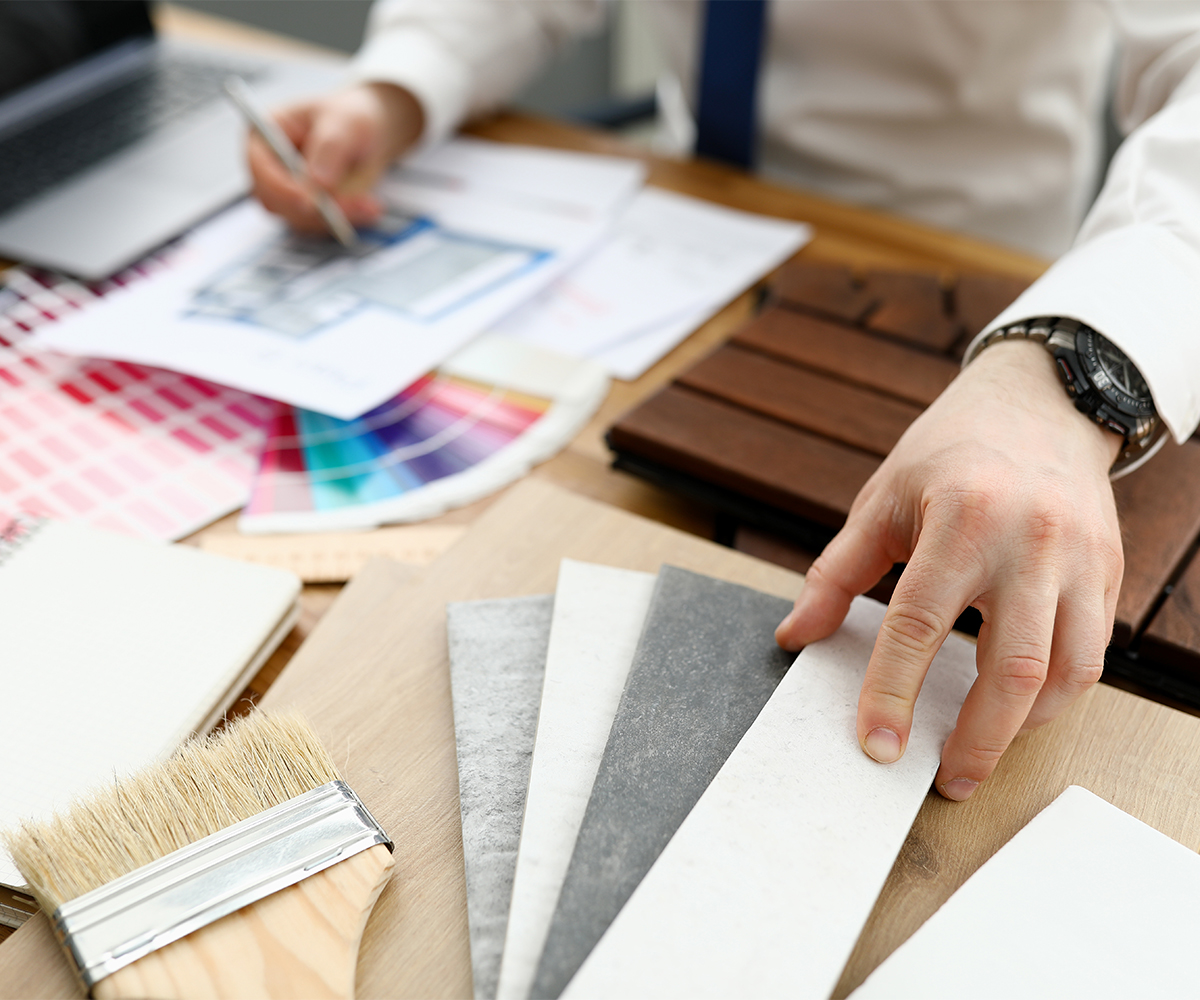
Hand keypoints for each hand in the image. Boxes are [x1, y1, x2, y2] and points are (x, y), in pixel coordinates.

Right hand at [247, 82, 424, 233]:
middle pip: (276, 201)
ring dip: (336, 217)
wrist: (368, 134)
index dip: (280, 187)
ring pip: (300, 218)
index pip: (259, 167)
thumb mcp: (344, 122)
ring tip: (370, 205)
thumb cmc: (349, 117)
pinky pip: (321, 225)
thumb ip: (329, 149)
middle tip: (355, 205)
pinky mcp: (306, 212)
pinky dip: (346, 220)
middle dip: (315, 208)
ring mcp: (285, 193)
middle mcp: (268, 168)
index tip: (308, 201)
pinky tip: (369, 209)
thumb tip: (317, 184)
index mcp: (263, 135)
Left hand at [775, 339, 1123, 799]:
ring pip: (1068, 671)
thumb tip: (794, 636)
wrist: (1040, 401)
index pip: (918, 625)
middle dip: (977, 739)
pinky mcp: (1108, 571)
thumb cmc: (949, 451)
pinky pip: (1092, 652)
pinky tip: (1019, 707)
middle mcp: (1028, 543)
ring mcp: (1079, 559)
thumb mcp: (881, 500)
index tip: (875, 745)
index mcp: (960, 520)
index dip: (891, 692)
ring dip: (1025, 726)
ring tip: (981, 751)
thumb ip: (836, 573)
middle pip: (1013, 667)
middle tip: (945, 780)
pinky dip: (1057, 693)